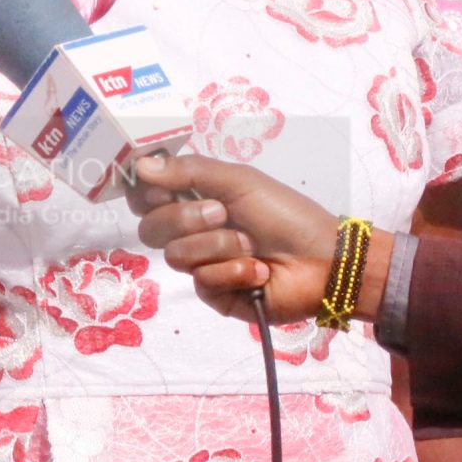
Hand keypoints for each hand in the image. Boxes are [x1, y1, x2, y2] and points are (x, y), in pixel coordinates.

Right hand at [124, 150, 339, 320]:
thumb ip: (188, 171)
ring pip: (176, 256)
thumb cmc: (285, 214)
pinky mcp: (215, 295)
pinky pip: (201, 282)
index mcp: (194, 201)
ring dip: (218, 246)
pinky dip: (233, 272)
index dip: (146, 195)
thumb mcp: (239, 181)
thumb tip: (138, 166)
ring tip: (251, 246)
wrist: (324, 260)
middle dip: (186, 219)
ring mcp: (202, 265)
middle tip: (221, 214)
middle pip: (151, 228)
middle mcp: (192, 233)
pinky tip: (258, 271)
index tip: (161, 190)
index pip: (146, 199)